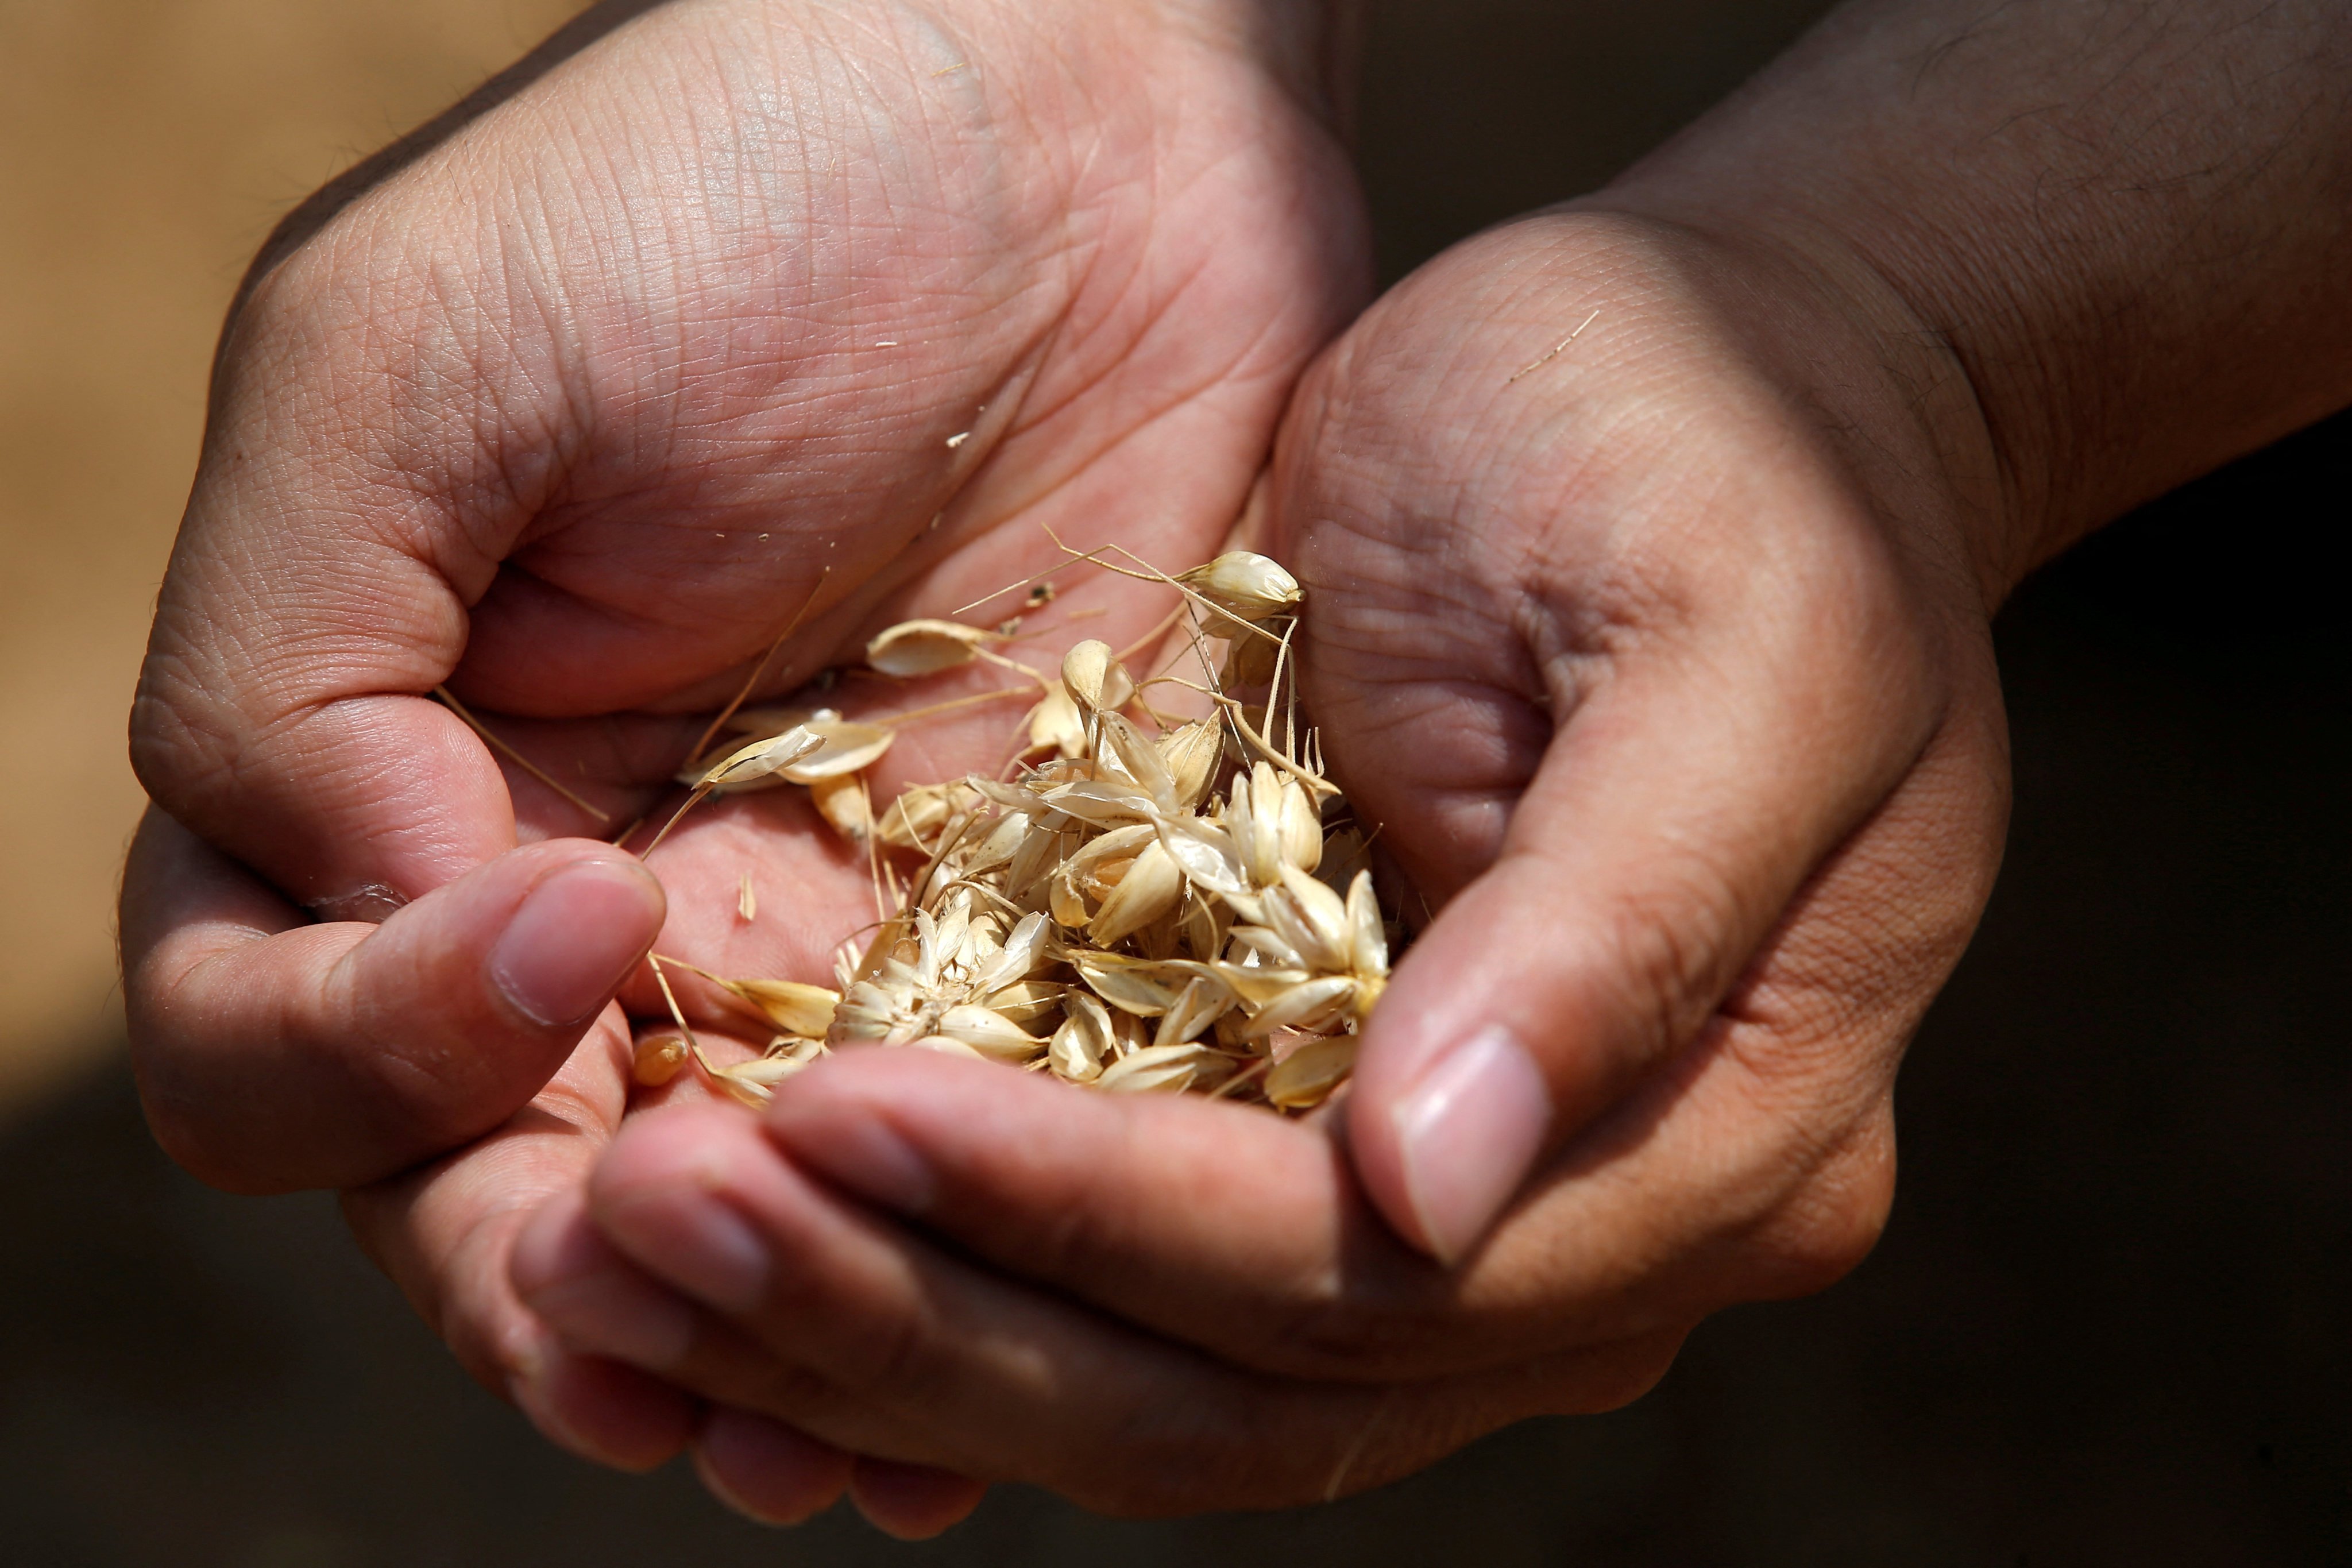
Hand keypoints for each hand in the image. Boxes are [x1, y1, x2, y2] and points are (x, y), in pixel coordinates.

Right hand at [121, 0, 1364, 1527]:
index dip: (382, 1058)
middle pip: (502, 1194)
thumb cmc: (726, 181)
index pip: (291, 1041)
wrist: (1077, 110)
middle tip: (668, 1364)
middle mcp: (592, 887)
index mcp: (401, 775)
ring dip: (775, 1351)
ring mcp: (819, 930)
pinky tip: (1019, 1340)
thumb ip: (300, 668)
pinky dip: (972, 1264)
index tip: (582, 924)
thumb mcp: (415, 372)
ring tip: (840, 1452)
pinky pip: (970, 1154)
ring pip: (745, 1227)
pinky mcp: (1026, 928)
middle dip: (572, 1296)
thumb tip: (372, 923)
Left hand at [506, 203, 2012, 1513]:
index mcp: (1721, 1148)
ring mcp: (1434, 1204)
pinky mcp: (1301, 1113)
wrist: (1711, 384)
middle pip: (1227, 1388)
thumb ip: (1615, 928)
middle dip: (933, 1316)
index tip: (844, 1113)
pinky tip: (741, 1200)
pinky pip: (1096, 1257)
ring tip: (634, 1234)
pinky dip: (920, 1255)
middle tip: (652, 1221)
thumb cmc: (1725, 466)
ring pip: (1138, 1370)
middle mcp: (1571, 1236)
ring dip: (881, 1319)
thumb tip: (1433, 1196)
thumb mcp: (1731, 649)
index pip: (1366, 1284)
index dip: (1105, 1221)